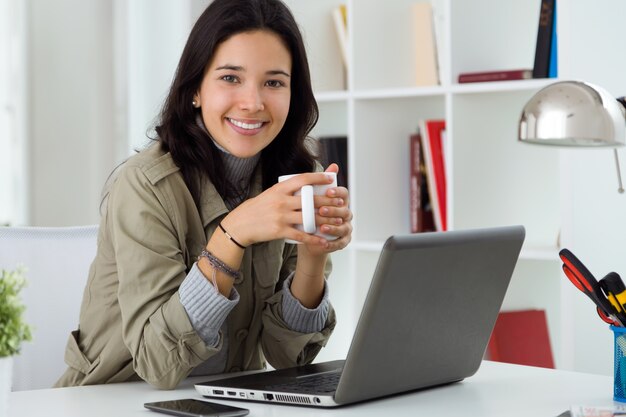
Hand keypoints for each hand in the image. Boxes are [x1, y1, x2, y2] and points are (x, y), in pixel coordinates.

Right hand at [221, 170, 336, 246]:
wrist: (241, 224)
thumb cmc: (259, 208)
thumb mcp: (271, 193)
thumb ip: (287, 189)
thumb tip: (306, 183)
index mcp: (279, 189)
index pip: (302, 179)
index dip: (318, 177)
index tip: (330, 177)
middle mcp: (281, 201)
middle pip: (310, 199)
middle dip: (328, 201)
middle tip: (341, 202)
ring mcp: (281, 216)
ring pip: (309, 217)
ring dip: (326, 220)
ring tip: (337, 221)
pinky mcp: (279, 231)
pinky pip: (301, 234)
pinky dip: (313, 238)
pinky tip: (323, 240)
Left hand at [302, 163, 352, 255]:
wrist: (309, 236)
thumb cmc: (311, 214)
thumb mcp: (310, 198)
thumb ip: (315, 183)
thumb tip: (327, 166)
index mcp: (339, 201)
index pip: (344, 194)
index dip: (337, 193)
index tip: (327, 191)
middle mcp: (345, 214)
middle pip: (345, 210)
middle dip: (333, 210)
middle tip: (321, 210)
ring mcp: (346, 228)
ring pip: (344, 227)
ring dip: (333, 227)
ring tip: (322, 228)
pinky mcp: (343, 241)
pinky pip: (341, 242)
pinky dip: (333, 243)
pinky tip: (324, 243)